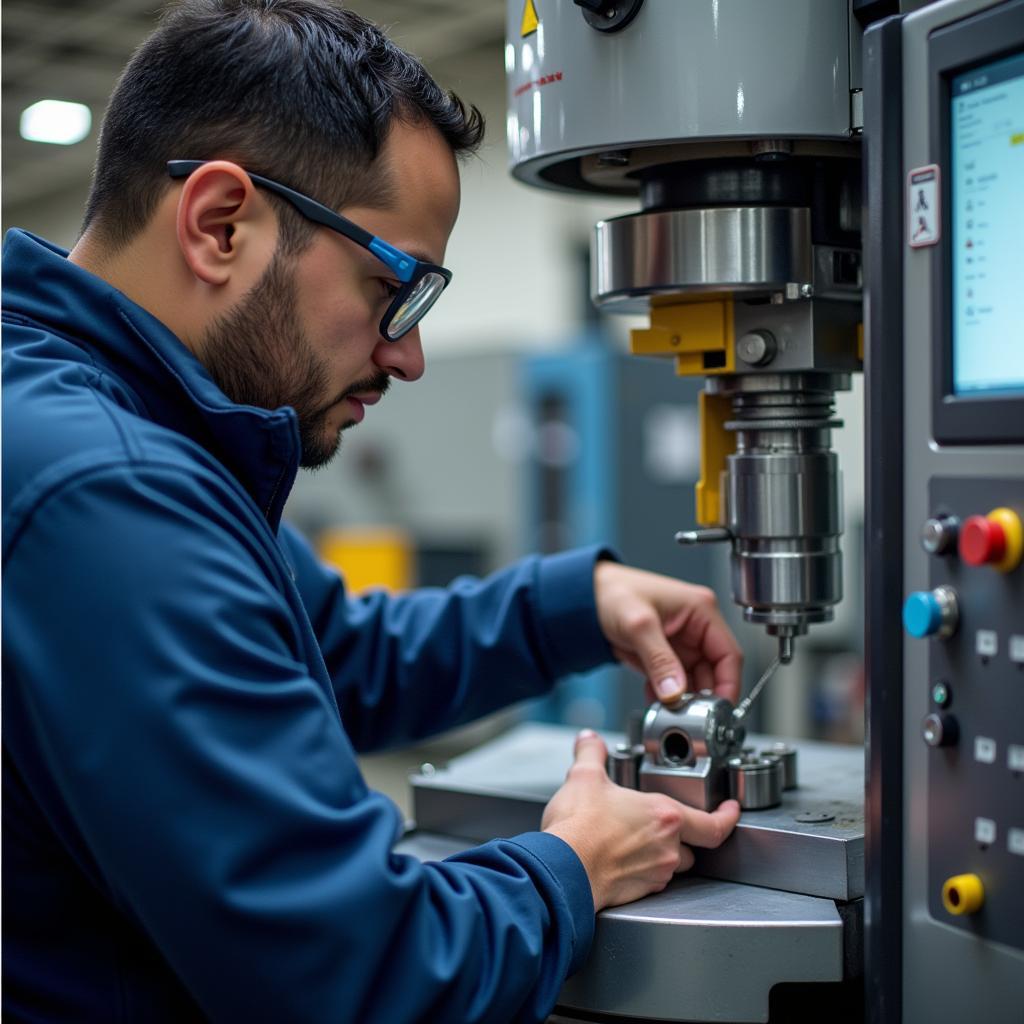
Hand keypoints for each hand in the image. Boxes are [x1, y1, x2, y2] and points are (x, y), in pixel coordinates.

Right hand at [542, 731, 740, 910]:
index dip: (727, 817)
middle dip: (684, 836)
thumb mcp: (585, 778)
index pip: (714, 824)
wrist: (563, 869)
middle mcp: (668, 847)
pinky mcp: (640, 892)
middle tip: (671, 826)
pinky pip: (652, 881)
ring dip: (663, 854)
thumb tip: (589, 740)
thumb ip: (592, 754)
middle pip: (693, 846)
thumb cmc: (580, 828)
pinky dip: (643, 871)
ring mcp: (656, 873)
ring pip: (673, 865)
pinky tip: (622, 860)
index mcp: (664, 816)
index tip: (731, 811)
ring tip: (640, 841)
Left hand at [594, 561, 741, 704]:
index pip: (729, 654)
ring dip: (684, 700)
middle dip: (703, 697)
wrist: (582, 597)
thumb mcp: (638, 625)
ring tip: (670, 712)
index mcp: (701, 610)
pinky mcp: (665, 655)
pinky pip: (675, 682)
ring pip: (695, 681)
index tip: (719, 710)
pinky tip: (657, 703)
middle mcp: (696, 626)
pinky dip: (668, 696)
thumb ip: (659, 660)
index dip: (728, 684)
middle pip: (714, 672)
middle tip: (689, 716)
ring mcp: (680, 642)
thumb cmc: (611, 592)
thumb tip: (676, 691)